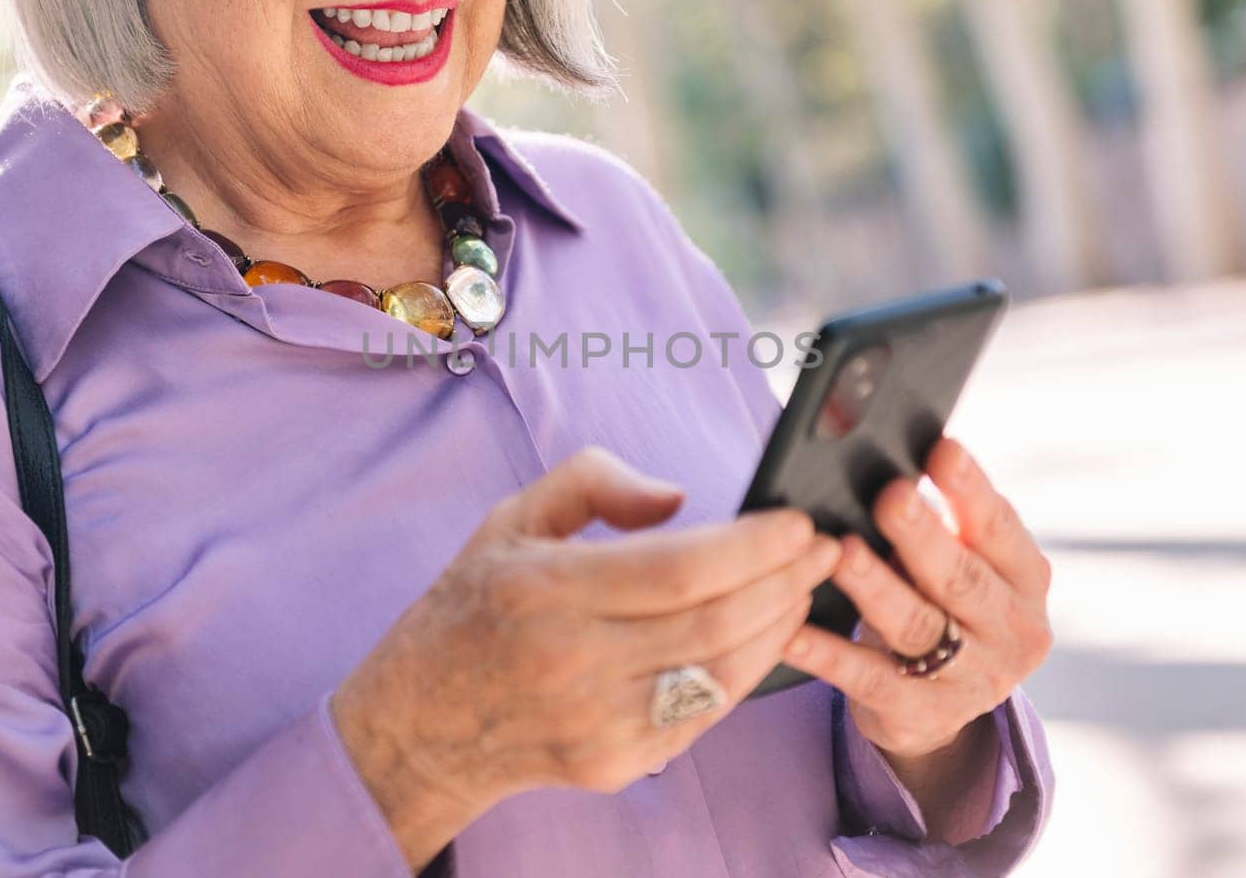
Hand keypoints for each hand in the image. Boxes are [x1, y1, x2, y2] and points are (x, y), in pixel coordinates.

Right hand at [331, 447, 842, 871]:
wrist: (421, 725)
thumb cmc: (473, 607)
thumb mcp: (510, 519)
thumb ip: (591, 482)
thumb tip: (677, 498)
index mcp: (542, 590)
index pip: (677, 569)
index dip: (751, 546)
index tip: (796, 521)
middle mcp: (571, 662)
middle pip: (714, 622)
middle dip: (785, 580)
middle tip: (823, 547)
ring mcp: (597, 723)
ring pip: (721, 673)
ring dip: (779, 626)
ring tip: (807, 585)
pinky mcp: (615, 763)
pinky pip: (704, 714)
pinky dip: (748, 671)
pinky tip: (766, 633)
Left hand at [780, 437, 1052, 763]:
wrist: (941, 707)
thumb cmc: (941, 604)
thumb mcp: (960, 565)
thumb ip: (942, 524)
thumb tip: (892, 467)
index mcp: (1026, 579)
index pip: (999, 527)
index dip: (971, 488)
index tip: (941, 448)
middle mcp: (1012, 631)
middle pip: (961, 579)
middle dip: (923, 536)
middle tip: (890, 495)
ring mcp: (972, 680)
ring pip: (918, 627)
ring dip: (876, 587)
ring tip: (841, 551)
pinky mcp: (922, 716)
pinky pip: (868, 679)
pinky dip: (828, 653)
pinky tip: (792, 629)